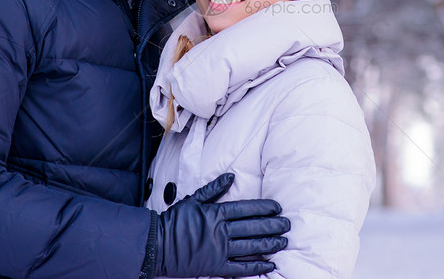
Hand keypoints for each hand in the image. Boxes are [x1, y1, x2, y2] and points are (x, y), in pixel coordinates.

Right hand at [155, 173, 289, 276]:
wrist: (156, 244)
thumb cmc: (174, 220)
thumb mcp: (193, 199)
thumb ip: (213, 189)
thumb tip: (231, 176)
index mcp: (216, 213)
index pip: (246, 208)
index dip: (264, 208)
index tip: (277, 208)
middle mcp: (220, 231)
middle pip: (253, 227)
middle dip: (273, 225)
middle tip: (287, 224)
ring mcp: (219, 250)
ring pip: (250, 246)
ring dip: (269, 244)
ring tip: (284, 241)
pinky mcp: (216, 267)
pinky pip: (240, 268)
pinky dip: (256, 266)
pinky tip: (270, 264)